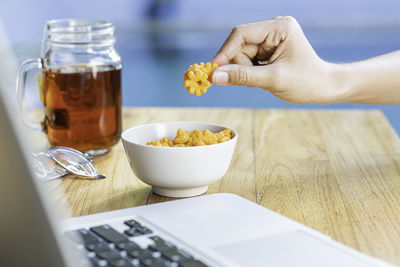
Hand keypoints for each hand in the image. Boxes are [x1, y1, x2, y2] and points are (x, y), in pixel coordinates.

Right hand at [212, 16, 338, 103]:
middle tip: (247, 82)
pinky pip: (247, 59)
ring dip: (244, 70)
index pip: (241, 34)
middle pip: (240, 45)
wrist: (324, 88)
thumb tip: (215, 76)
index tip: (213, 70)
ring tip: (263, 80)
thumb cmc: (306, 82)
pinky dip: (248, 71)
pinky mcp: (268, 48)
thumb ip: (242, 77)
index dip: (225, 52)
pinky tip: (262, 77)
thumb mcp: (273, 80)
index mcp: (280, 27)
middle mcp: (274, 28)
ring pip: (241, 53)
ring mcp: (271, 38)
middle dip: (238, 65)